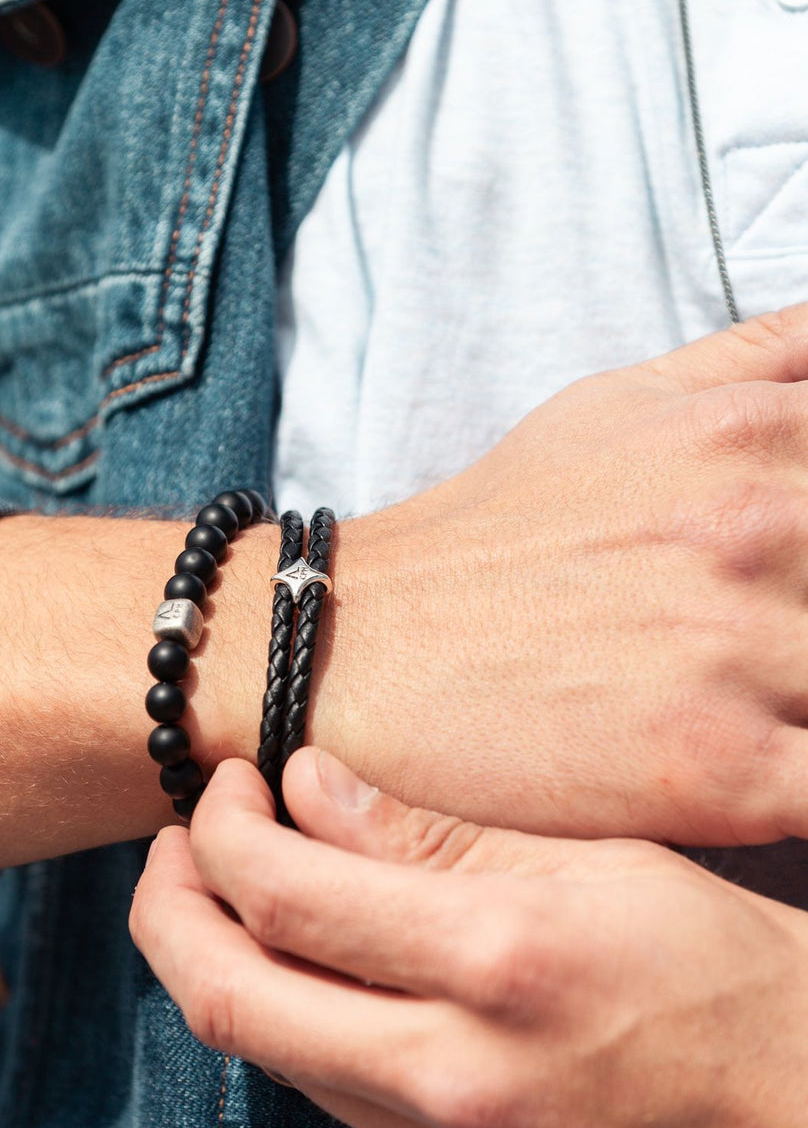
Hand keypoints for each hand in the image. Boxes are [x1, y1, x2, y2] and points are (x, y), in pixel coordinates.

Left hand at [133, 751, 807, 1127]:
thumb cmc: (734, 975)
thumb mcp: (602, 864)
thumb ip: (443, 832)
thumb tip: (312, 788)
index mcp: (494, 961)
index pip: (283, 895)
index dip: (225, 828)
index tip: (234, 782)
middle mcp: (452, 1070)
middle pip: (227, 996)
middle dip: (167, 908)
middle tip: (179, 840)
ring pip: (266, 1052)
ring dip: (216, 962)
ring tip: (231, 885)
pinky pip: (330, 1091)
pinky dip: (288, 1018)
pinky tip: (311, 961)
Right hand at [318, 302, 807, 844]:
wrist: (363, 646)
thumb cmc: (504, 528)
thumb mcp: (622, 399)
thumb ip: (766, 354)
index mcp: (751, 431)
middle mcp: (760, 528)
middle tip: (791, 634)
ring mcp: (743, 652)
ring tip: (786, 697)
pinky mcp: (721, 772)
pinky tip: (783, 773)